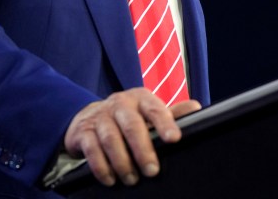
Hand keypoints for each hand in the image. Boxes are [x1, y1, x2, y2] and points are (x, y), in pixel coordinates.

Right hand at [63, 87, 200, 186]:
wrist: (87, 117)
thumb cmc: (126, 118)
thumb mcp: (147, 113)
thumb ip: (170, 113)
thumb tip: (196, 107)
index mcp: (139, 98)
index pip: (154, 108)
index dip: (164, 122)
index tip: (174, 139)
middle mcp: (119, 103)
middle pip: (131, 124)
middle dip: (143, 149)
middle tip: (152, 171)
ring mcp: (99, 116)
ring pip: (110, 137)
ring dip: (122, 161)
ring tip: (132, 179)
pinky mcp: (82, 131)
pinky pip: (91, 148)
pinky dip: (101, 166)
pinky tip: (110, 178)